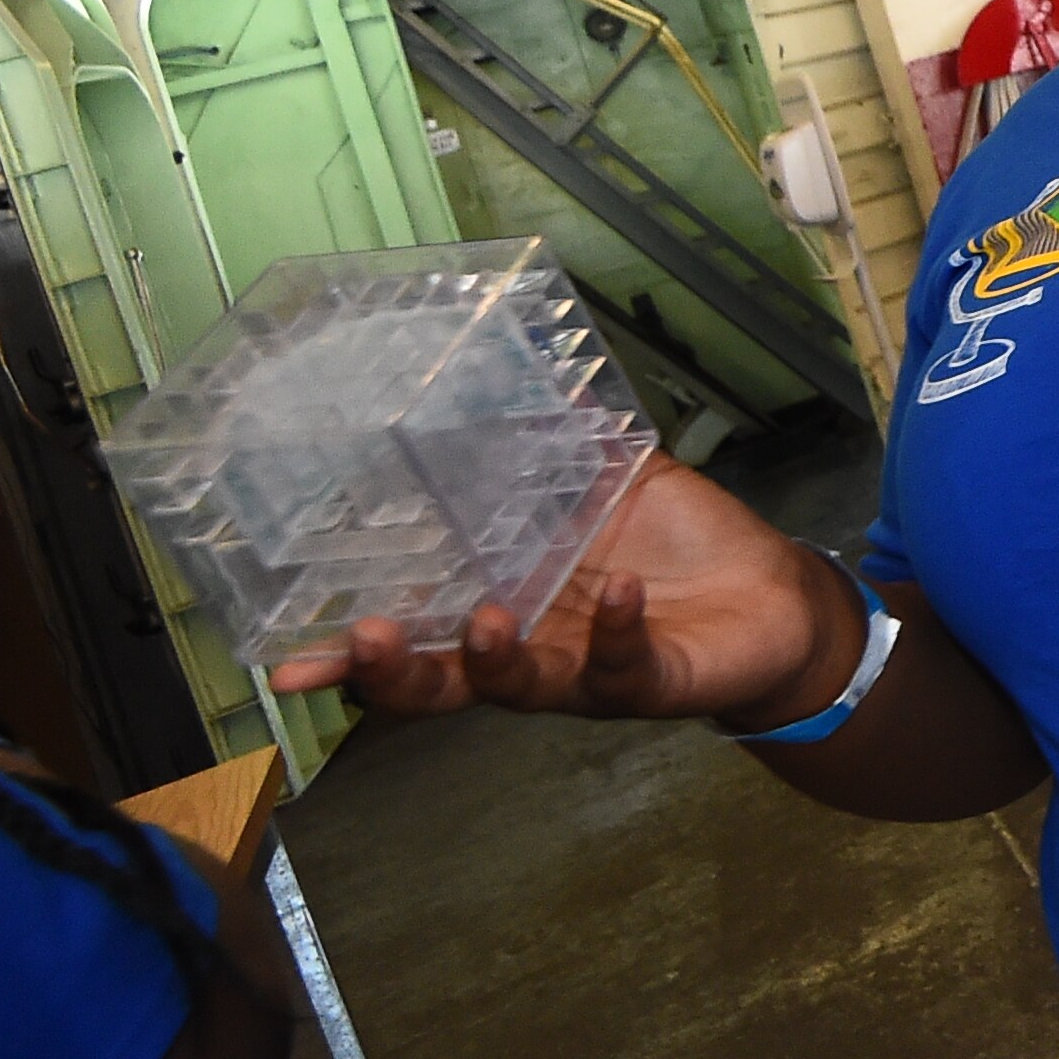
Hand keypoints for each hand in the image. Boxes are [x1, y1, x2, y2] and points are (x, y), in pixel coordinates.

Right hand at [283, 456, 838, 726]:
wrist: (771, 599)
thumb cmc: (676, 548)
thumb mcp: (611, 483)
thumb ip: (557, 441)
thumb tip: (506, 371)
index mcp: (505, 605)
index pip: (415, 633)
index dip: (352, 655)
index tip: (287, 662)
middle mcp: (530, 653)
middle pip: (443, 680)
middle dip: (397, 670)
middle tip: (362, 640)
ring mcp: (586, 673)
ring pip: (520, 687)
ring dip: (495, 658)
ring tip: (485, 621)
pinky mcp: (651, 681)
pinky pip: (624, 663)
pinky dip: (616, 630)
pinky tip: (619, 595)